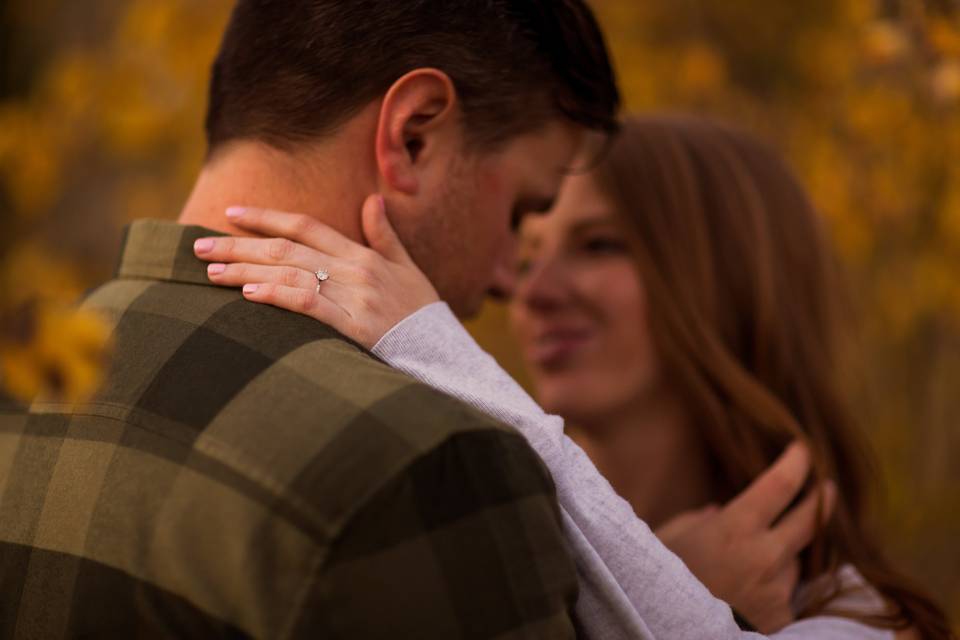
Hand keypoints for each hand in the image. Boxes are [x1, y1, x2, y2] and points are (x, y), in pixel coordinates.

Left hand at [193, 195, 439, 348]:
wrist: (444, 353)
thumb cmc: (422, 314)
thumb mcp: (408, 269)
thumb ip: (385, 235)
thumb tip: (373, 200)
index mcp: (363, 255)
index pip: (306, 226)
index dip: (267, 217)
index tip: (232, 214)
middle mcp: (355, 270)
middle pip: (287, 248)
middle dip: (239, 245)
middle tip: (199, 245)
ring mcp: (355, 297)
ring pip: (290, 273)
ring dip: (246, 271)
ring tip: (210, 272)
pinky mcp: (355, 327)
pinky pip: (309, 304)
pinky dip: (277, 295)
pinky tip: (248, 293)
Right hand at [654, 442, 836, 633]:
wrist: (672, 632)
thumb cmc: (662, 581)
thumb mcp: (669, 539)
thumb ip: (696, 520)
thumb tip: (716, 513)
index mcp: (735, 529)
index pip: (780, 485)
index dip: (796, 462)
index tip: (803, 449)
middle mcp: (765, 556)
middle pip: (811, 519)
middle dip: (821, 499)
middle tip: (826, 487)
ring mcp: (777, 591)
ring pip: (793, 563)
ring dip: (782, 558)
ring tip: (753, 564)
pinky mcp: (781, 619)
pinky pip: (785, 596)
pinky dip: (772, 590)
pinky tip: (751, 594)